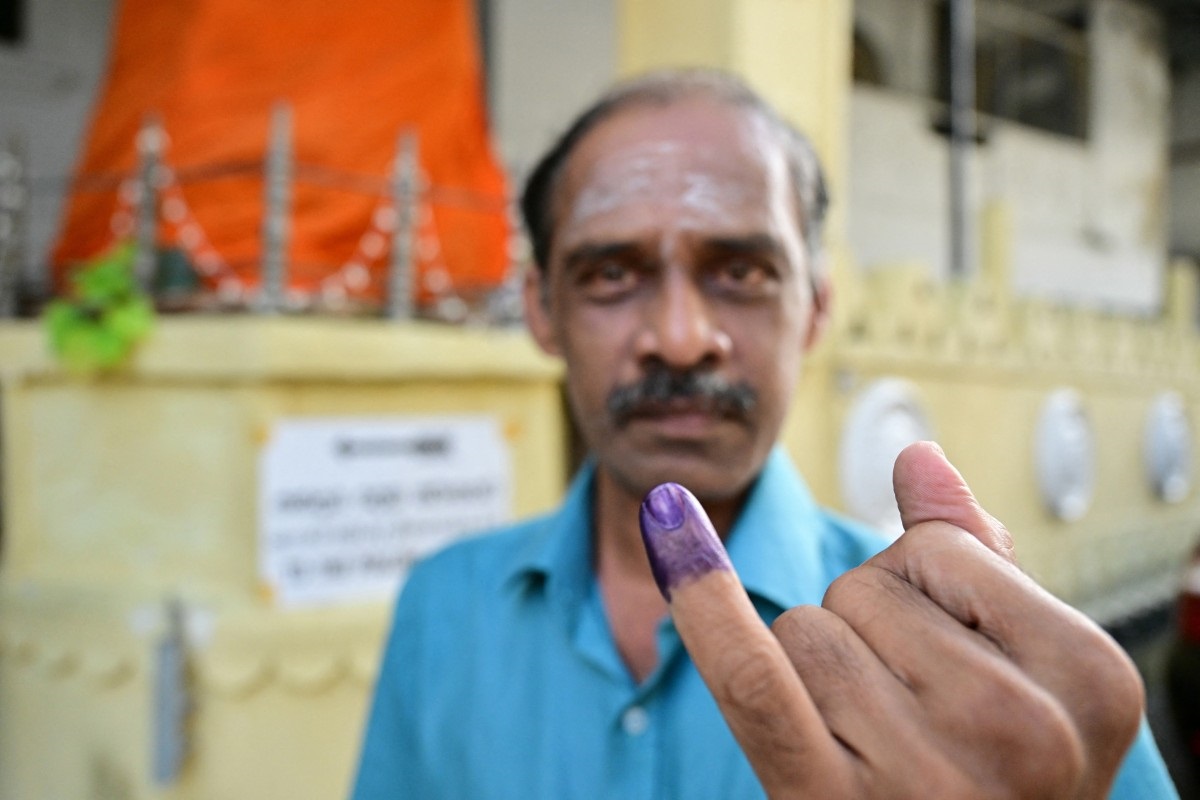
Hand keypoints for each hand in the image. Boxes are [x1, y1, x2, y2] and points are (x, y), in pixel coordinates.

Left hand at [638, 442, 1143, 797]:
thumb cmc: (999, 774)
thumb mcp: (1031, 678)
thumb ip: (981, 562)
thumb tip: (918, 458)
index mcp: (1090, 679)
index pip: (937, 549)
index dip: (923, 590)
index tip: (955, 666)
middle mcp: (1021, 733)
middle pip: (862, 589)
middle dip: (867, 636)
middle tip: (912, 721)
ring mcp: (926, 776)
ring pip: (800, 631)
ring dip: (817, 678)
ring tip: (876, 751)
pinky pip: (752, 676)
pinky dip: (703, 597)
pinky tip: (667, 521)